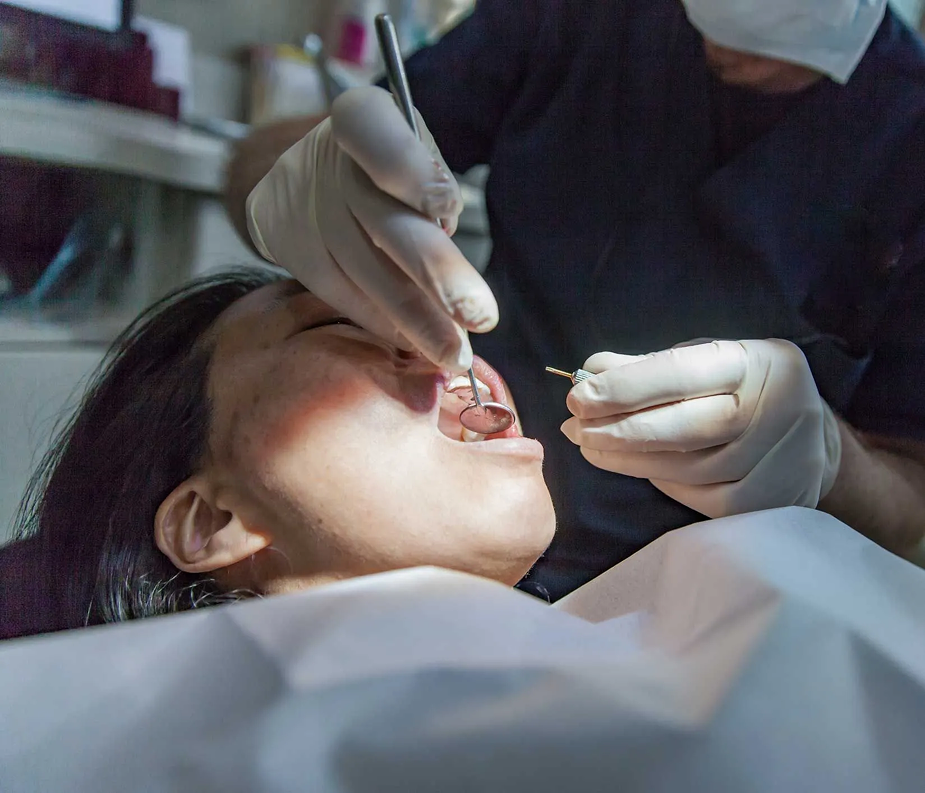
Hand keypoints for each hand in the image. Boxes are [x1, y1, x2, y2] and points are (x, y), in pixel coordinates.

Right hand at [245, 86, 497, 371]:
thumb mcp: (412, 148)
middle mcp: (329, 163)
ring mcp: (306, 210)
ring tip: (455, 352)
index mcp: (363, 118)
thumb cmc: (381, 162)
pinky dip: (382, 324)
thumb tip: (455, 268)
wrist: (302, 172)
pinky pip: (344, 296)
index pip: (383, 143)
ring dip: (417, 320)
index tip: (447, 211)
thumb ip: (433, 192)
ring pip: (368, 274)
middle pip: (386, 223)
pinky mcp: (291, 250)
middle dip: (437, 274)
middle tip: (480, 316)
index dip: (413, 175)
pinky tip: (414, 342)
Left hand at [561, 340, 842, 516]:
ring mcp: (777, 460)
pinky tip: (631, 466)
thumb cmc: (743, 391)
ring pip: (686, 466)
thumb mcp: (707, 362)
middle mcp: (777, 409)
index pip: (683, 372)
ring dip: (627, 458)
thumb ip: (649, 366)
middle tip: (575, 428)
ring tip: (589, 446)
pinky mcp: (766, 501)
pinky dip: (657, 479)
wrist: (812, 440)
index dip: (626, 386)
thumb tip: (590, 371)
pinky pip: (697, 495)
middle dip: (620, 428)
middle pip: (685, 426)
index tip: (579, 396)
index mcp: (759, 362)